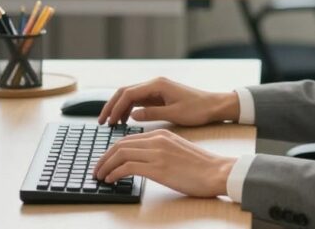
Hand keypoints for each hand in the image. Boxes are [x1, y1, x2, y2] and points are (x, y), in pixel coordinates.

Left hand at [93, 128, 235, 197]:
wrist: (217, 172)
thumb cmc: (201, 166)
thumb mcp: (178, 151)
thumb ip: (160, 150)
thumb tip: (143, 161)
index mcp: (162, 134)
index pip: (129, 139)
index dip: (112, 151)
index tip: (105, 161)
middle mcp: (157, 140)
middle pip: (120, 144)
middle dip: (104, 158)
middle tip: (97, 169)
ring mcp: (157, 153)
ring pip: (120, 154)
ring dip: (105, 166)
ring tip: (100, 176)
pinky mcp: (158, 168)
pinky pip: (127, 167)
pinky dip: (115, 173)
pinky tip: (112, 180)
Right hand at [97, 77, 239, 126]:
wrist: (214, 105)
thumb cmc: (198, 109)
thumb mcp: (175, 114)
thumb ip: (152, 113)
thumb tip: (132, 115)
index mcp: (158, 85)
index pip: (128, 94)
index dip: (115, 107)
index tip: (107, 121)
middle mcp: (155, 84)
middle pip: (125, 92)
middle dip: (112, 106)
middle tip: (102, 122)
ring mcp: (157, 90)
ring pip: (131, 96)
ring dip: (119, 108)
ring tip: (112, 124)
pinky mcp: (159, 96)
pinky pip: (139, 101)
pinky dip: (129, 109)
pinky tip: (126, 121)